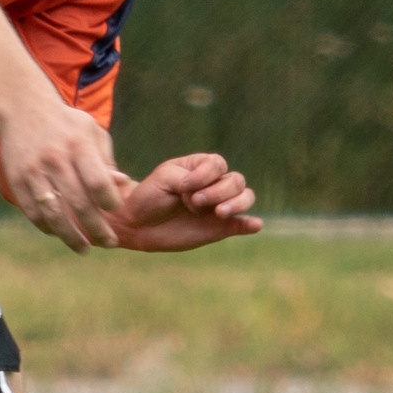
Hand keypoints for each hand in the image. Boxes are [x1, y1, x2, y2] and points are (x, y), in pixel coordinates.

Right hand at [0, 93, 131, 252]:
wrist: (22, 109)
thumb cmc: (66, 124)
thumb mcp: (91, 132)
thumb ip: (106, 161)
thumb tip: (121, 187)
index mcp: (78, 145)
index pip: (98, 182)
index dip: (111, 202)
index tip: (116, 209)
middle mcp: (55, 159)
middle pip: (79, 204)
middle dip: (97, 229)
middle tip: (110, 242)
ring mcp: (33, 171)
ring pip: (54, 214)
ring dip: (71, 237)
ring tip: (85, 249)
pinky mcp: (16, 180)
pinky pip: (33, 212)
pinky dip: (48, 228)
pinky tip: (60, 234)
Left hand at [115, 151, 262, 252]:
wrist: (138, 223)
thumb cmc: (150, 195)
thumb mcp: (165, 178)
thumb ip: (188, 179)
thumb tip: (207, 196)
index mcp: (201, 168)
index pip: (218, 164)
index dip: (205, 174)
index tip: (184, 186)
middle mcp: (214, 185)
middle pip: (236, 181)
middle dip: (218, 191)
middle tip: (195, 203)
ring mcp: (219, 206)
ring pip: (245, 198)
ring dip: (237, 204)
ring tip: (219, 213)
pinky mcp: (220, 228)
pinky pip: (242, 224)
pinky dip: (251, 224)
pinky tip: (254, 225)